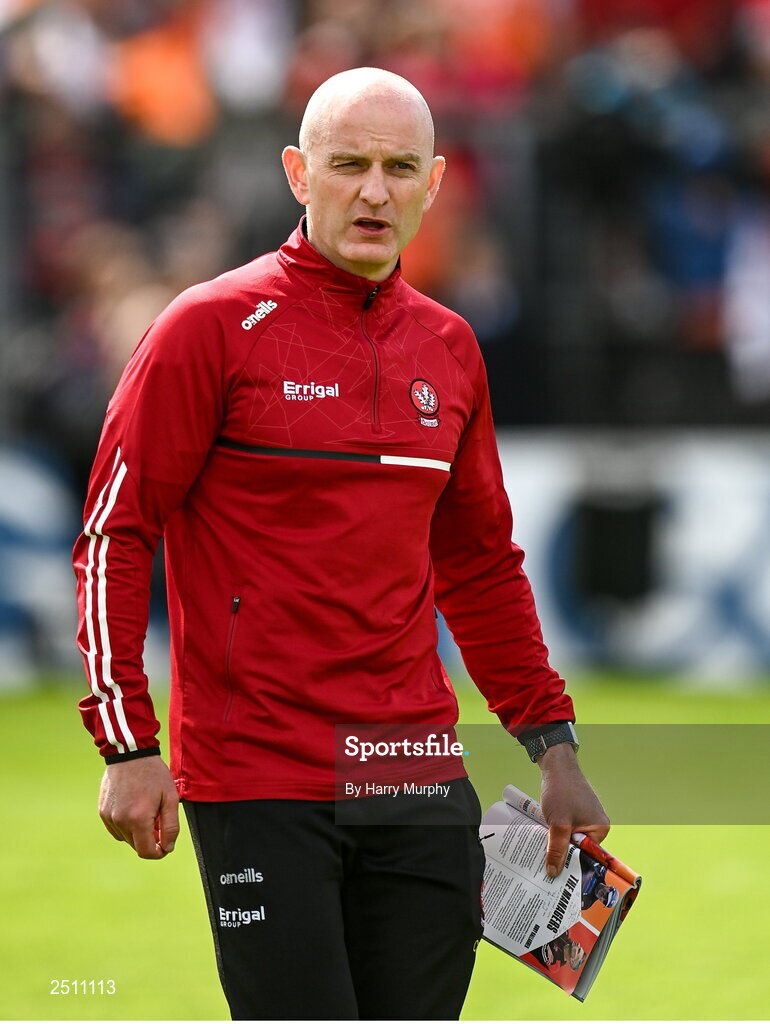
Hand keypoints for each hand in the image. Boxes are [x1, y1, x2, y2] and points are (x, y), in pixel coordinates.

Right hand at [99, 756, 179, 858]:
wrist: (130, 754)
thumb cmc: (154, 774)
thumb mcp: (170, 798)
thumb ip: (170, 826)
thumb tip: (168, 848)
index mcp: (138, 819)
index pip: (146, 852)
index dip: (158, 852)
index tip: (165, 844)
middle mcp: (120, 821)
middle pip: (136, 846)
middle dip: (149, 839)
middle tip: (158, 818)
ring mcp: (108, 817)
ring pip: (125, 838)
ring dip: (137, 832)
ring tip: (146, 809)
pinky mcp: (102, 811)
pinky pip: (115, 828)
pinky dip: (125, 825)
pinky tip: (133, 807)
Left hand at [537, 744, 609, 877]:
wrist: (555, 764)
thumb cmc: (561, 789)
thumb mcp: (558, 823)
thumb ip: (556, 848)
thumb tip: (554, 873)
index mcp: (600, 829)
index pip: (588, 856)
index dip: (573, 866)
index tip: (558, 878)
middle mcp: (596, 824)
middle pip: (579, 849)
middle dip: (563, 856)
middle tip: (546, 869)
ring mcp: (586, 817)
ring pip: (570, 839)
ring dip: (557, 844)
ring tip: (542, 855)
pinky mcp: (575, 811)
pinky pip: (566, 829)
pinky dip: (556, 833)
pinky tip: (543, 838)